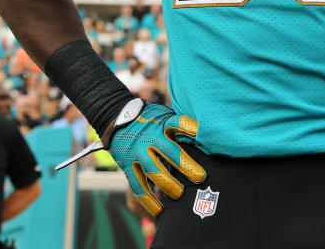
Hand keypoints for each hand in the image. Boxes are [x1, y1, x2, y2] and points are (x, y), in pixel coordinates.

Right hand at [106, 99, 205, 216]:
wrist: (116, 118)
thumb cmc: (150, 119)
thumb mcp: (164, 114)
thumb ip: (181, 125)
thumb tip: (208, 134)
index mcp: (162, 123)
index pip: (179, 124)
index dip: (192, 129)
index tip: (205, 136)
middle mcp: (150, 137)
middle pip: (169, 151)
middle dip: (186, 165)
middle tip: (200, 177)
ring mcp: (138, 152)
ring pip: (153, 171)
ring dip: (168, 184)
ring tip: (180, 194)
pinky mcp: (128, 166)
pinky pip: (138, 186)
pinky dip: (148, 200)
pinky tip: (159, 211)